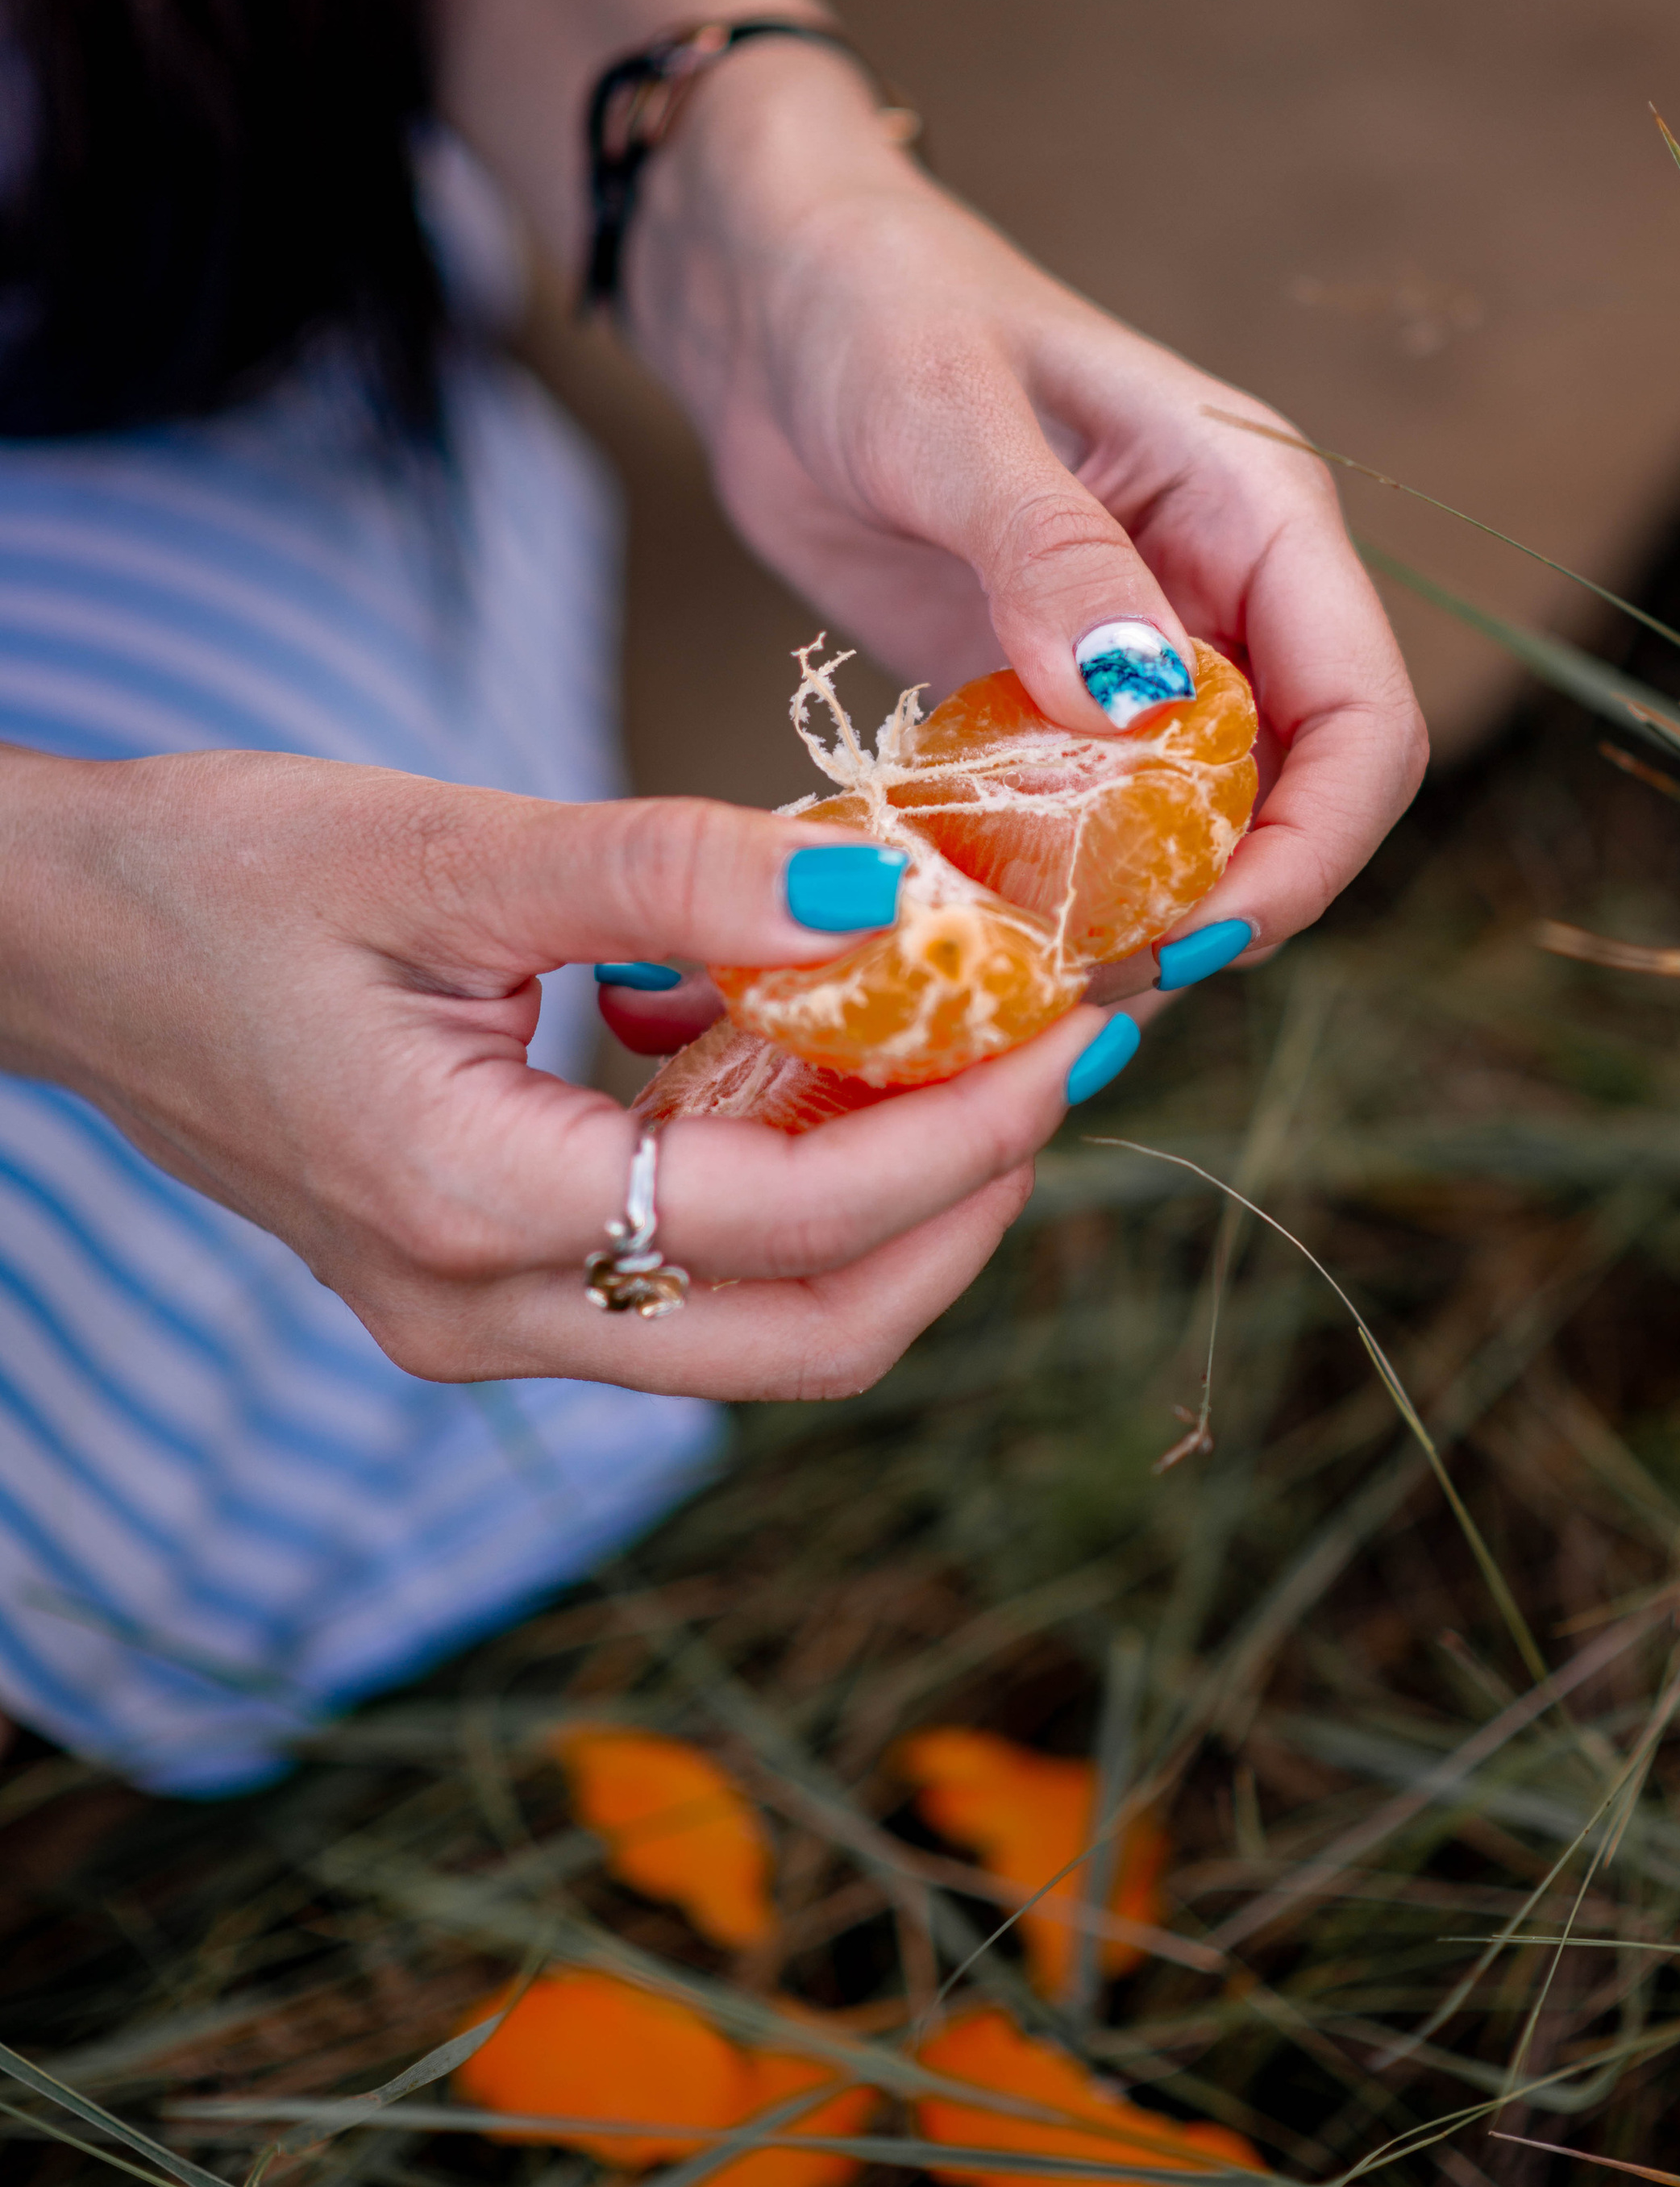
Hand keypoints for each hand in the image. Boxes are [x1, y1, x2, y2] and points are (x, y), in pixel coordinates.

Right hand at [0, 747, 1111, 1398]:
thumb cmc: (221, 875)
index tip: (1072, 1025)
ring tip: (983, 1050)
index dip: (964, 1135)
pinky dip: (797, 1184)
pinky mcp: (485, 1279)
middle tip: (1062, 1059)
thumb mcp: (445, 847)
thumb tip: (884, 893)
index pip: (793, 1226)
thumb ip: (668, 872)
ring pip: (762, 1323)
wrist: (65, 944)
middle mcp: (482, 1312)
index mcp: (468, 1210)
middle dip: (967, 1210)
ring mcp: (480, 1317)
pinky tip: (833, 1053)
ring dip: (896, 1204)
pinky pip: (692, 1271)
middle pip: (810, 1340)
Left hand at [630, 43, 1427, 961]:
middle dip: (1230, 908)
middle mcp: (1227, 592)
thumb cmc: (869, 308)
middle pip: (1300, 798)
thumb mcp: (948, 417)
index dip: (1312, 849)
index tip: (1198, 939)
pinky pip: (1097, 820)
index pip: (1363, 718)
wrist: (764, 296)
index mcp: (1259, 511)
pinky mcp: (1054, 693)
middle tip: (1098, 992)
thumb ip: (1048, 552)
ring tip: (1041, 990)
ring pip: (1202, 827)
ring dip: (1145, 917)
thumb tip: (1142, 698)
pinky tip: (990, 940)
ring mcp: (1144, 649)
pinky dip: (1063, 888)